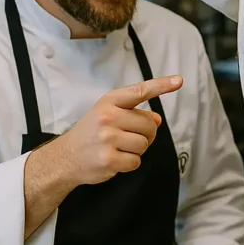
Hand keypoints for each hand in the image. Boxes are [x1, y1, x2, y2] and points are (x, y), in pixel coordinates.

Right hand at [54, 76, 182, 185]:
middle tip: (127, 137)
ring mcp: (107, 138)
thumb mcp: (108, 114)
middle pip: (150, 126)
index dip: (161, 85)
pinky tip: (115, 159)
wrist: (65, 157)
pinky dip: (129, 163)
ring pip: (144, 144)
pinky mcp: (108, 159)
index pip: (140, 91)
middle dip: (145, 134)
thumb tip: (157, 119)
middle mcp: (108, 117)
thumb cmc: (92, 133)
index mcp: (109, 102)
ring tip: (118, 148)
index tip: (178, 80)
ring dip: (137, 150)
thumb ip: (134, 113)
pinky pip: (136, 161)